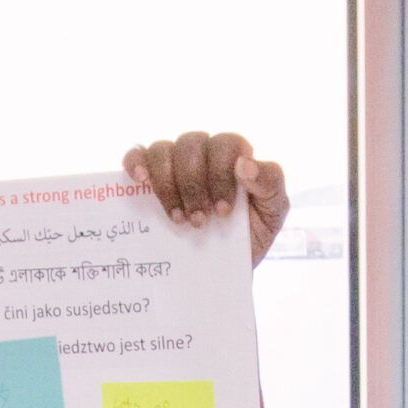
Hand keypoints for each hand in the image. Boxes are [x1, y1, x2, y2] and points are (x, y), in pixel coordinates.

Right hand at [122, 130, 288, 264]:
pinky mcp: (152, 175)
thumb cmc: (252, 233)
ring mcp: (176, 162)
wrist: (226, 263)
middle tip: (199, 221)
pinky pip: (138, 155)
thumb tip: (245, 163)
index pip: (225, 143)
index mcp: (234, 155)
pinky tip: (139, 180)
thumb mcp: (272, 214)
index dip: (221, 174)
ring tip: (178, 219)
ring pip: (162, 150)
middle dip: (193, 186)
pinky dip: (135, 162)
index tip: (222, 211)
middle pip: (190, 145)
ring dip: (167, 185)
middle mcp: (203, 151)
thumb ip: (270, 184)